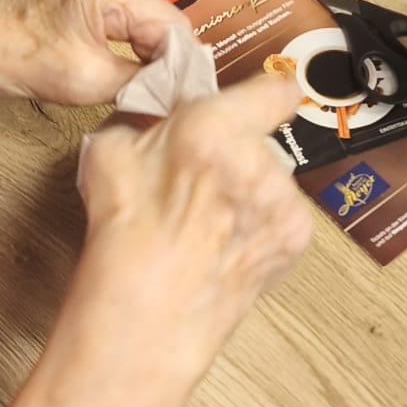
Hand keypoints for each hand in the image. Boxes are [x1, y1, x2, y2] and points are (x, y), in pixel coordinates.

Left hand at [0, 0, 190, 110]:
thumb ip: (145, 84)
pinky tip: (131, 80)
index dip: (182, 69)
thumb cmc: (12, 54)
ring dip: (153, 63)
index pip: (175, 28)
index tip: (183, 102)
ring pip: (156, 31)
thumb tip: (184, 95)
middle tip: (163, 105)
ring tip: (142, 94)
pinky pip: (138, 29)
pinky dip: (138, 56)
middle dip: (167, 66)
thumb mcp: (89, 81)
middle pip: (168, 27)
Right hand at [73, 73, 313, 369]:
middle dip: (238, 152)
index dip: (264, 94)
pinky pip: (283, 216)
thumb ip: (145, 119)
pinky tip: (225, 244)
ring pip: (273, 180)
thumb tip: (161, 113)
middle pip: (263, 140)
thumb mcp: (110, 153)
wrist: (146, 318)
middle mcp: (258, 160)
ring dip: (250, 192)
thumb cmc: (125, 241)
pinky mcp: (295, 240)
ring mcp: (283, 203)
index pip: (274, 89)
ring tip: (209, 223)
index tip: (261, 99)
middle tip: (202, 179)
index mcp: (213, 128)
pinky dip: (262, 226)